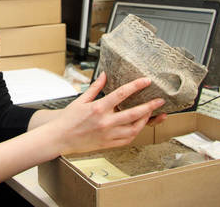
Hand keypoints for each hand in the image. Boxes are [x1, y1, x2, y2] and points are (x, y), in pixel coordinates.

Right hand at [50, 72, 164, 154]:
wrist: (60, 138)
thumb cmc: (68, 119)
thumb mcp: (81, 100)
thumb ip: (95, 87)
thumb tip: (105, 75)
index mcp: (98, 108)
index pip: (122, 94)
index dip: (136, 86)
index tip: (146, 81)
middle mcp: (105, 122)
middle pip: (134, 114)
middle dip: (149, 106)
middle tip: (159, 101)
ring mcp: (108, 134)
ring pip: (134, 129)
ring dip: (145, 121)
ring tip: (151, 114)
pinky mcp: (108, 144)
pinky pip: (127, 140)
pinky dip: (135, 133)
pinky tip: (138, 127)